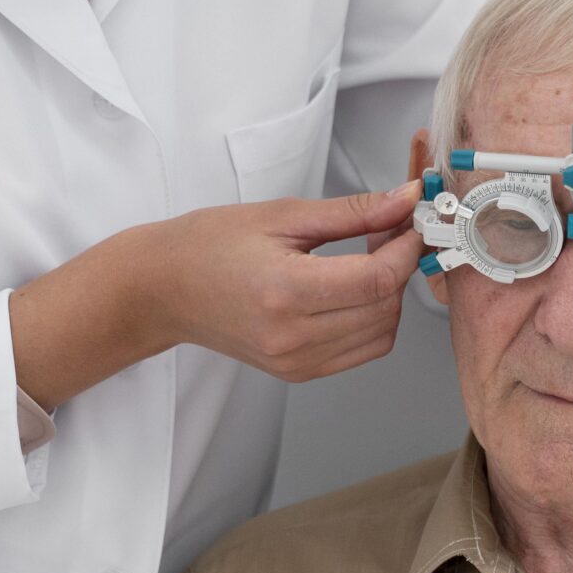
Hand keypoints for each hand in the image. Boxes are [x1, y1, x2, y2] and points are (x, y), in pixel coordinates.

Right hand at [150, 180, 424, 380]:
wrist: (163, 289)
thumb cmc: (209, 245)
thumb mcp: (282, 215)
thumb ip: (352, 212)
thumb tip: (404, 199)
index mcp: (286, 292)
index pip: (378, 280)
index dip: (407, 248)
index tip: (410, 222)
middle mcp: (293, 337)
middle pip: (385, 308)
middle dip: (400, 268)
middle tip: (388, 234)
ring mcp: (296, 361)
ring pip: (381, 333)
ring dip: (388, 296)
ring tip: (367, 261)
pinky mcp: (298, 372)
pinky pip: (361, 350)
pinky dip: (371, 320)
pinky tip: (352, 290)